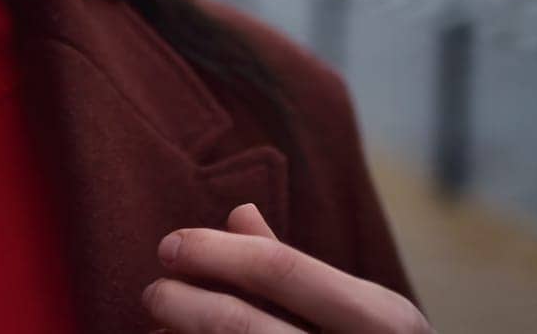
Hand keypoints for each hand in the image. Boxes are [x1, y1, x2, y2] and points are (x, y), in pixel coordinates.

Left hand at [142, 202, 431, 332]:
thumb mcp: (361, 313)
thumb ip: (297, 270)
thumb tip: (238, 214)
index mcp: (384, 320)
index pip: (284, 269)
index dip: (216, 252)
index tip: (170, 245)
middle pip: (243, 326)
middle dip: (184, 304)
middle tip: (153, 291)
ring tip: (160, 326)